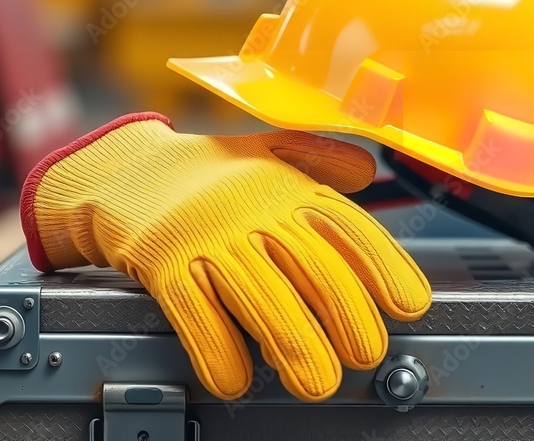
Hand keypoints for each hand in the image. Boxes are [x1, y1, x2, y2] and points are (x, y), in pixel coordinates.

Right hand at [20, 112, 430, 400]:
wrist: (124, 172)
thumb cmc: (207, 173)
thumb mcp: (268, 151)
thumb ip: (319, 159)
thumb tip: (368, 170)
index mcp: (286, 186)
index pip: (348, 226)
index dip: (385, 266)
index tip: (409, 303)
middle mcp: (253, 209)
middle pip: (313, 268)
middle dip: (347, 316)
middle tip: (366, 354)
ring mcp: (207, 235)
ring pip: (262, 297)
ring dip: (294, 346)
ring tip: (317, 382)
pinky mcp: (163, 261)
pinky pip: (195, 312)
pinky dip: (217, 350)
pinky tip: (235, 379)